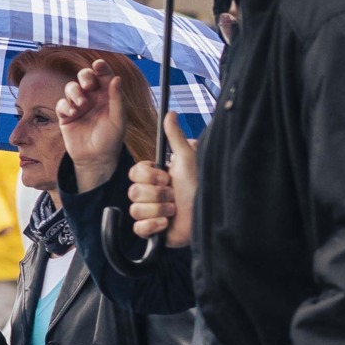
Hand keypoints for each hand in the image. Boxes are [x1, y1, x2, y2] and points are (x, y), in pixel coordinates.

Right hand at [57, 60, 128, 191]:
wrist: (96, 158)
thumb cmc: (111, 139)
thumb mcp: (118, 120)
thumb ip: (117, 99)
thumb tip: (117, 78)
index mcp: (108, 97)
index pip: (104, 77)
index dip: (101, 68)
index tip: (99, 64)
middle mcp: (93, 98)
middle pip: (85, 77)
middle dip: (85, 76)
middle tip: (88, 84)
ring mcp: (78, 105)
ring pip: (71, 87)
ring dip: (74, 91)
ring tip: (81, 104)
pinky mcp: (66, 115)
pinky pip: (61, 103)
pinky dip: (65, 105)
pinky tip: (72, 112)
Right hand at [127, 115, 197, 245]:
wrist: (211, 215)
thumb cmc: (200, 186)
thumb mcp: (188, 159)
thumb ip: (176, 137)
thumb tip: (171, 113)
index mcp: (153, 178)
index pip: (134, 173)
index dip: (149, 176)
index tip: (166, 176)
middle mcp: (149, 194)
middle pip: (133, 191)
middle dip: (158, 194)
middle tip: (174, 194)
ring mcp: (149, 212)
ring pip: (136, 209)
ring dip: (160, 209)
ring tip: (175, 208)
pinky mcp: (152, 231)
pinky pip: (139, 228)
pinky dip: (154, 225)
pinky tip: (167, 222)